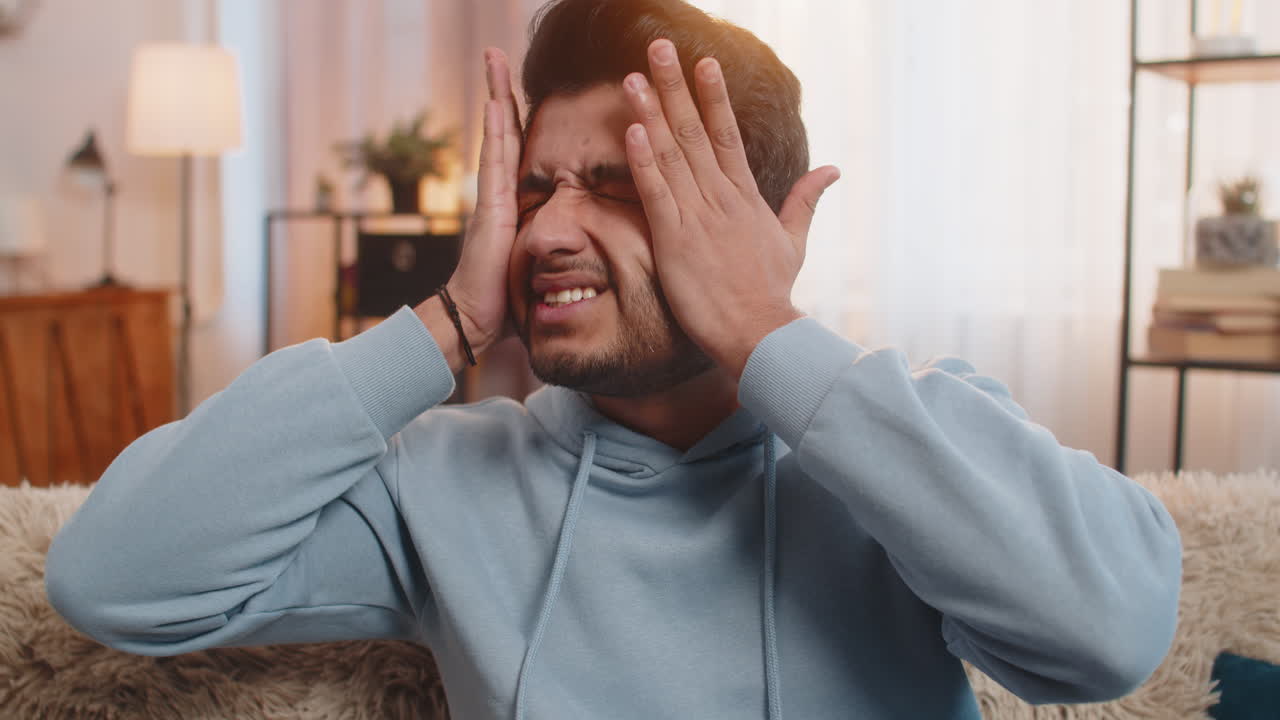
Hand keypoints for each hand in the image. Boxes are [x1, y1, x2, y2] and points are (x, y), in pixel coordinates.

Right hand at [421, 48, 521, 356]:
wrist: (477, 318)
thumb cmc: (507, 299)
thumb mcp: (537, 264)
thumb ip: (551, 247)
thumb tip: (581, 247)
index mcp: (514, 201)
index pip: (518, 148)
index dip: (518, 116)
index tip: (519, 86)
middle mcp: (500, 192)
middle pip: (503, 130)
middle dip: (501, 90)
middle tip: (497, 53)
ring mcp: (492, 197)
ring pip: (497, 135)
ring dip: (495, 96)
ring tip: (493, 59)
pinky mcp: (491, 207)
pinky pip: (496, 160)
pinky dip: (496, 130)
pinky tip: (497, 103)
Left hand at [621, 39, 839, 378]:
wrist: (760, 331)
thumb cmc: (773, 291)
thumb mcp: (794, 241)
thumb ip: (806, 201)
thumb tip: (831, 170)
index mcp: (745, 196)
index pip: (726, 135)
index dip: (713, 96)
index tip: (702, 61)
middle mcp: (721, 198)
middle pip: (695, 131)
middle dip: (675, 86)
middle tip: (658, 46)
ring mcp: (698, 217)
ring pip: (672, 155)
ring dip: (652, 112)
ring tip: (633, 76)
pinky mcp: (676, 241)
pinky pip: (658, 194)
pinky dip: (645, 162)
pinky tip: (633, 131)